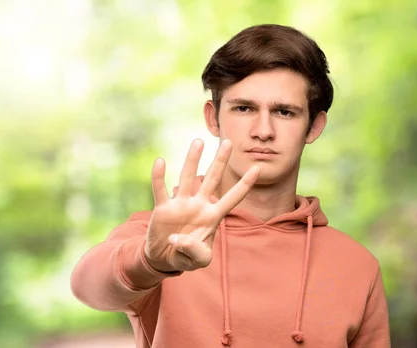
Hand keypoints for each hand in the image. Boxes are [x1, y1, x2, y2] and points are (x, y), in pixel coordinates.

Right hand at [144, 139, 259, 271]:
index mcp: (213, 216)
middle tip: (228, 142)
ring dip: (193, 160)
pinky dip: (159, 177)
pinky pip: (160, 190)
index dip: (245, 185)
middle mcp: (199, 205)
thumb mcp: (199, 260)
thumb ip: (194, 252)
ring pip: (188, 178)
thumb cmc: (188, 256)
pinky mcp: (163, 208)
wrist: (165, 258)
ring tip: (198, 141)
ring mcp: (181, 204)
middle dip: (220, 161)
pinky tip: (160, 162)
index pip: (233, 198)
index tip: (258, 168)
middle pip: (212, 179)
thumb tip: (178, 239)